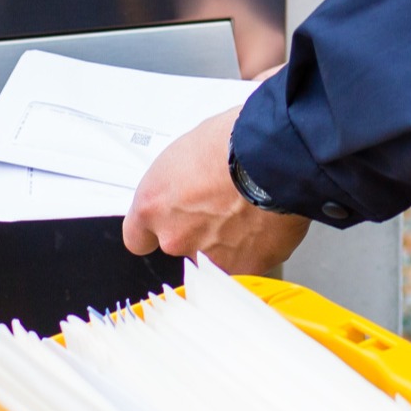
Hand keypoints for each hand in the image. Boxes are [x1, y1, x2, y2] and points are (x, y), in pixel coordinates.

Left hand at [122, 106, 310, 274]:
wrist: (272, 157)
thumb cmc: (234, 142)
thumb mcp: (188, 151)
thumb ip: (179, 184)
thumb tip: (190, 184)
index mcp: (153, 205)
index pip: (137, 237)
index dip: (156, 230)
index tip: (168, 223)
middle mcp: (174, 236)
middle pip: (180, 244)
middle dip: (199, 230)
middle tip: (222, 205)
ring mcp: (207, 256)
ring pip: (214, 256)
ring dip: (227, 240)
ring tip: (248, 211)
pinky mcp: (243, 267)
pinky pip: (246, 263)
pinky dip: (255, 249)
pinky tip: (265, 224)